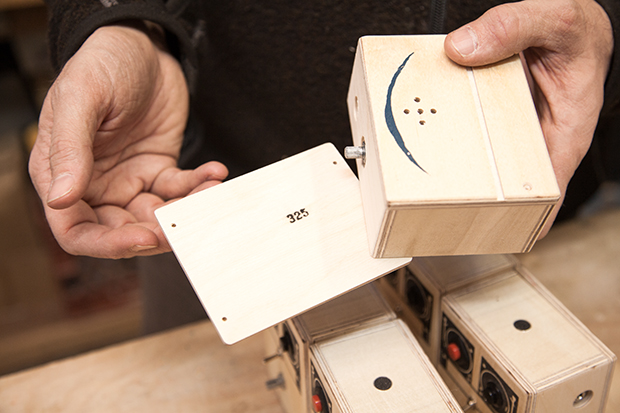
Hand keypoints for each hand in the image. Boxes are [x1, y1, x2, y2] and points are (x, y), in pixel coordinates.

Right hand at [29, 24, 227, 258]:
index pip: (75, 229)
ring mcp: (129, 180)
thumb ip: (69, 150)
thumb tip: (60, 198)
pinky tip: (215, 173)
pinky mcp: (158, 170)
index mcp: (62, 173)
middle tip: (183, 226)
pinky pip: (179, 190)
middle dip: (153, 235)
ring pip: (155, 216)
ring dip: (183, 213)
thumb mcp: (81, 99)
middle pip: (119, 231)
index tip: (142, 237)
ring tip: (208, 194)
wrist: (143, 45)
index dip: (105, 244)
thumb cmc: (103, 64)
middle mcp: (94, 185)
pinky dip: (199, 186)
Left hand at [444, 0, 612, 236]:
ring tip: (418, 173)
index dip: (519, 219)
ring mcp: (509, 130)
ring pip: (479, 158)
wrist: (570, 23)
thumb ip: (513, 29)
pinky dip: (448, 131)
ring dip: (452, 164)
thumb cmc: (577, 35)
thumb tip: (462, 49)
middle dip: (471, 195)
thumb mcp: (555, 22)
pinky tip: (423, 133)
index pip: (545, 193)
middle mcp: (533, 139)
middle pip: (501, 182)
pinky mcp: (490, 116)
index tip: (488, 233)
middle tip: (434, 204)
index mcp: (563, 135)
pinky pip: (467, 130)